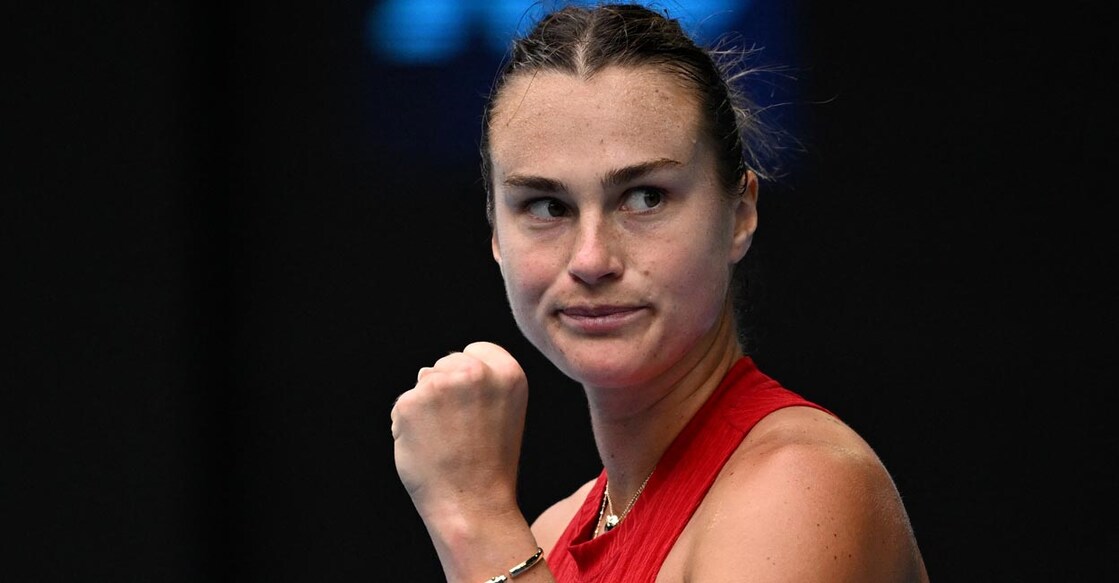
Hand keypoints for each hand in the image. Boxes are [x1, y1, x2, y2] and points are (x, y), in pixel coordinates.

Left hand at [391, 341, 528, 523]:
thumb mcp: (504, 413)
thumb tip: (426, 371)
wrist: (473, 505)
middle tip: (459, 430)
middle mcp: (476, 372)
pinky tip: (425, 447)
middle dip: (445, 389)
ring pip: (422, 384)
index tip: (474, 406)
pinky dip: (407, 425)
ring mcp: (440, 385)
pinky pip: (402, 406)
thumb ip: (482, 384)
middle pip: (445, 363)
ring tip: (444, 441)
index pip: (476, 351)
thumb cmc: (489, 464)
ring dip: (425, 407)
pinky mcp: (410, 403)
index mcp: (509, 373)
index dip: (470, 377)